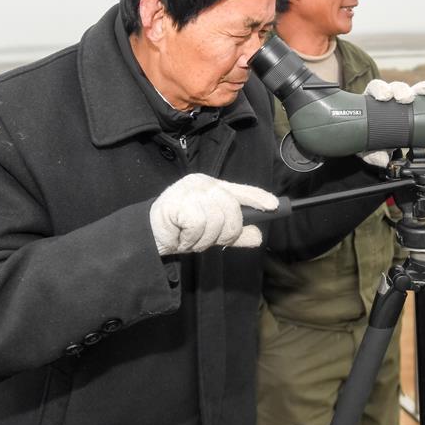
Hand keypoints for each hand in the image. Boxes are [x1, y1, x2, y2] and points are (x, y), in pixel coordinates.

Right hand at [149, 173, 278, 255]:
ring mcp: (190, 191)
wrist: (150, 235)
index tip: (274, 206)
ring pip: (217, 219)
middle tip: (209, 240)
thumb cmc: (181, 230)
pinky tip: (182, 236)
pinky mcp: (178, 201)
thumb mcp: (213, 233)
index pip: (240, 189)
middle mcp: (202, 184)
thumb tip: (258, 237)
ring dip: (205, 239)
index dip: (258, 197)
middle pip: (232, 209)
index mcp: (212, 187)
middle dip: (226, 232)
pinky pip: (199, 224)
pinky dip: (192, 238)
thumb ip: (235, 235)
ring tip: (192, 238)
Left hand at [359, 79, 424, 166]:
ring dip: (421, 89)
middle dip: (402, 90)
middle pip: (396, 87)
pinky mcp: (418, 104)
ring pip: (413, 90)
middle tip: (405, 98)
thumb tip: (383, 160)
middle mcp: (390, 98)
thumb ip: (372, 155)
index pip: (376, 89)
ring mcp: (404, 100)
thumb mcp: (368, 149)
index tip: (384, 96)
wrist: (377, 145)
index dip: (380, 89)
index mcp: (374, 103)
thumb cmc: (370, 141)